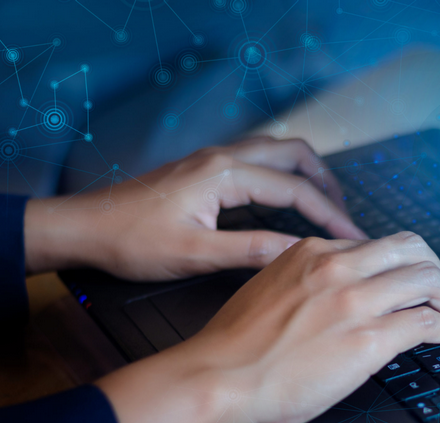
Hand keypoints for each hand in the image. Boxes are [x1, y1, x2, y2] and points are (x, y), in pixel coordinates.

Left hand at [24, 137, 364, 279]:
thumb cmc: (131, 242)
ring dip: (306, 173)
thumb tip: (300, 253)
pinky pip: (258, 160)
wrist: (85, 228)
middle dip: (327, 183)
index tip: (354, 238)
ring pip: (277, 151)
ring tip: (325, 205)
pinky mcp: (204, 168)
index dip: (330, 216)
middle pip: (294, 154)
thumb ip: (252, 251)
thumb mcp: (195, 254)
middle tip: (345, 216)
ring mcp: (213, 159)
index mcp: (224, 175)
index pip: (295, 190)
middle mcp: (223, 157)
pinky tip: (285, 201)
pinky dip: (284, 175)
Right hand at [95, 232, 439, 422]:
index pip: (375, 246)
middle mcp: (338, 267)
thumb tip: (338, 297)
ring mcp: (356, 301)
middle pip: (412, 248)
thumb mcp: (271, 291)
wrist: (218, 378)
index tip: (407, 282)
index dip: (399, 264)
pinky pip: (427, 321)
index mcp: (312, 253)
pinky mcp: (370, 339)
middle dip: (435, 268)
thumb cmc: (234, 346)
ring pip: (428, 278)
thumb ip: (308, 283)